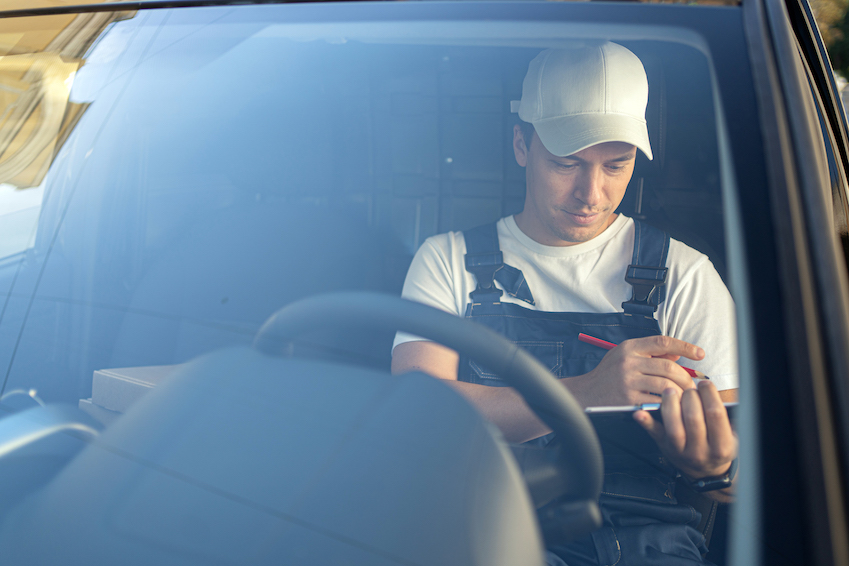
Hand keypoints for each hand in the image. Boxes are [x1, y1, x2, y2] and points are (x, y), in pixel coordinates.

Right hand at [565, 335, 702, 406]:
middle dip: (686, 378)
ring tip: (686, 398)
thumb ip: (650, 354)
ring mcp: (628, 380)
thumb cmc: (608, 374)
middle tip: (694, 387)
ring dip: (680, 393)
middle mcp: (628, 361)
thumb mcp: (625, 356)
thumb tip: (677, 354)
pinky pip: (656, 401)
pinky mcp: (628, 399)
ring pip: (666, 385)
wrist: (586, 393)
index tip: (700, 354)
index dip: (685, 346)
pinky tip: (672, 407)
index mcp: (629, 348)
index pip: (663, 342)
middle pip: (668, 366)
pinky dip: (668, 405)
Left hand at [634, 380, 737, 480]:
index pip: (715, 414)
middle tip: (689, 388)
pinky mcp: (664, 447)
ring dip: (670, 404)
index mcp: (721, 447)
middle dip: (690, 396)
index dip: (709, 394)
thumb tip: (717, 392)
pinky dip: (646, 422)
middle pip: (693, 417)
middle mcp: (700, 451)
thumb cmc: (718, 446)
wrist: (705, 473)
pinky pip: (654, 434)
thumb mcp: (731, 436)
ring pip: (673, 426)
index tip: (705, 384)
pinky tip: (639, 412)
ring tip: (671, 390)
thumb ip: (726, 417)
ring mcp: (680, 451)